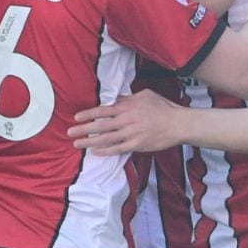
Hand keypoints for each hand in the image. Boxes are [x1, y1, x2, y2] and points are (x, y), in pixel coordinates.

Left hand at [68, 90, 184, 153]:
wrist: (178, 123)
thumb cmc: (163, 107)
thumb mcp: (144, 95)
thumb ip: (128, 99)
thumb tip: (115, 100)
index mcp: (127, 107)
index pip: (103, 110)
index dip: (88, 114)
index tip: (76, 117)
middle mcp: (127, 120)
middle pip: (101, 126)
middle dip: (83, 129)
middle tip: (69, 132)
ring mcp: (131, 134)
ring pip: (106, 139)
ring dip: (90, 142)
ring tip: (77, 144)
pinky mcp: (137, 145)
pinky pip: (118, 149)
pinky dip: (106, 151)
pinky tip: (95, 152)